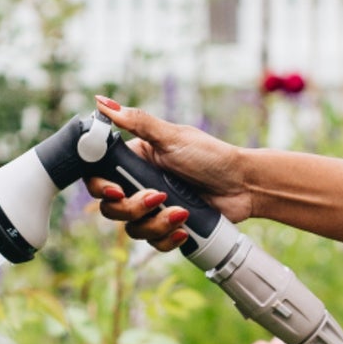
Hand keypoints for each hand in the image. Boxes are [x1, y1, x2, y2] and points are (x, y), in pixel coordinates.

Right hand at [83, 96, 251, 252]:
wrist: (243, 185)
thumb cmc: (211, 156)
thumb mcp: (172, 136)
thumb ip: (136, 122)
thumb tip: (102, 101)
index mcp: (135, 161)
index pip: (99, 177)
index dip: (101, 187)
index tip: (116, 190)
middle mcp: (138, 185)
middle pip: (111, 208)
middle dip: (133, 209)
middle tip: (158, 198)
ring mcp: (152, 208)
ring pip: (132, 229)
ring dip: (156, 224)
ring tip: (182, 213)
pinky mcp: (166, 226)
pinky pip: (153, 242)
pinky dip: (167, 238)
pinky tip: (184, 228)